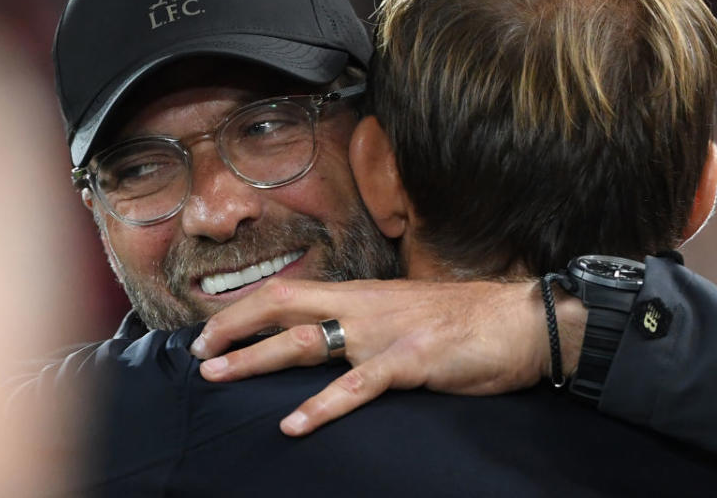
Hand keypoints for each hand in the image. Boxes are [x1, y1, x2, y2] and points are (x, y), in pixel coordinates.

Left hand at [190, 277, 586, 435]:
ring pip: (306, 341)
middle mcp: (363, 306)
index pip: (289, 292)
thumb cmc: (462, 321)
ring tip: (218, 376)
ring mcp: (384, 332)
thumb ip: (365, 322)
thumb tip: (330, 338)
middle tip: (198, 353)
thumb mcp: (403, 313)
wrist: (519, 321)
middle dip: (234, 327)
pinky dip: (323, 405)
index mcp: (361, 295)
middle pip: (283, 306)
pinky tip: (294, 424)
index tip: (213, 330)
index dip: (246, 309)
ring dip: (257, 359)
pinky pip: (359, 386)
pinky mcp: (411, 359)